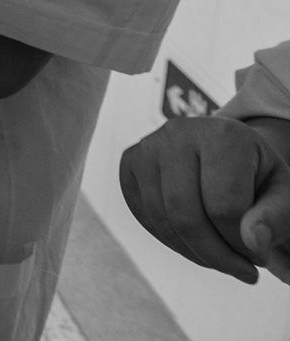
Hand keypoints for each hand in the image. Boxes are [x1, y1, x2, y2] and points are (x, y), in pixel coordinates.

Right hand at [120, 114, 289, 283]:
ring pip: (162, 220)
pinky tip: (195, 242)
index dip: (242, 245)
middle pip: (186, 216)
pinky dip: (170, 240)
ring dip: (194, 253)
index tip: (259, 256)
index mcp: (223, 135)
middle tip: (241, 270)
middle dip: (216, 256)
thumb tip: (253, 242)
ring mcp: (148, 146)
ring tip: (221, 257)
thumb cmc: (258, 175)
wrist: (227, 151)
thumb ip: (276, 218)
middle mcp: (178, 133)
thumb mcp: (282, 194)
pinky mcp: (130, 162)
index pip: (224, 206)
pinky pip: (144, 216)